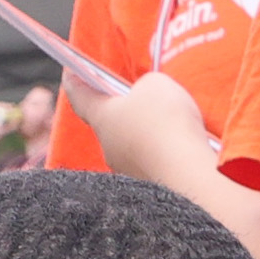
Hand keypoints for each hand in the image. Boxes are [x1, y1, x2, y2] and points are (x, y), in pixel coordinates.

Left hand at [84, 69, 216, 186]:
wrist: (188, 174)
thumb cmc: (166, 123)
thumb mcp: (156, 85)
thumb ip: (147, 86)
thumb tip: (149, 97)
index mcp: (102, 117)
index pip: (81, 97)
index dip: (75, 83)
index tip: (71, 73)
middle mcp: (108, 146)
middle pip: (110, 122)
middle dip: (123, 110)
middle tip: (140, 97)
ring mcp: (127, 170)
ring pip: (133, 145)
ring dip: (147, 134)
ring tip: (172, 124)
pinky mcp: (148, 186)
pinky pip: (154, 162)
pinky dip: (164, 152)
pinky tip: (182, 147)